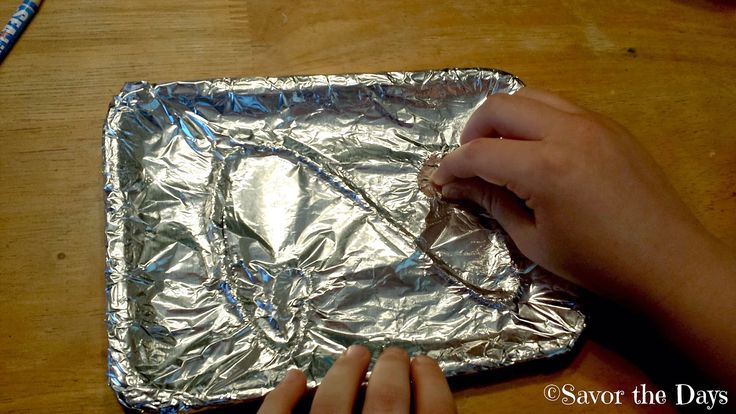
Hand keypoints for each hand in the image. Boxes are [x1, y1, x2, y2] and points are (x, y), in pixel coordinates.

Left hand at [257, 346, 456, 413]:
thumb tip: (436, 402)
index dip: (434, 384)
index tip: (427, 363)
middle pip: (386, 402)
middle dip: (392, 370)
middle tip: (394, 353)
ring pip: (332, 405)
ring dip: (345, 373)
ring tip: (356, 351)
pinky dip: (283, 397)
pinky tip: (293, 377)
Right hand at [430, 87, 735, 388]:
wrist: (667, 260)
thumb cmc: (596, 263)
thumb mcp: (534, 240)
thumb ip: (492, 202)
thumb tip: (454, 185)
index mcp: (544, 168)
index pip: (479, 151)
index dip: (451, 164)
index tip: (438, 178)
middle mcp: (567, 132)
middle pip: (500, 106)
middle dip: (473, 130)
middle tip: (468, 161)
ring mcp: (593, 123)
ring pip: (531, 96)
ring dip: (505, 118)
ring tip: (500, 150)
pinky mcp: (610, 125)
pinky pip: (561, 106)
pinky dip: (536, 119)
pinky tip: (538, 150)